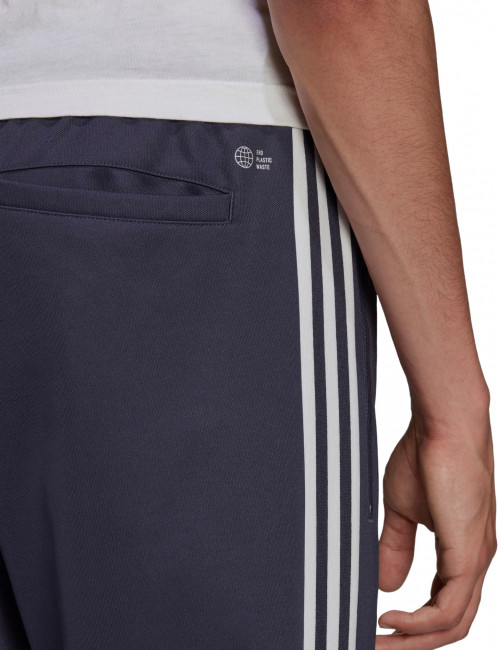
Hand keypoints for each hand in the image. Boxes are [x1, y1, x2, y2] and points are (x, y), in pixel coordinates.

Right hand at [376, 406, 495, 648]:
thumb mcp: (403, 510)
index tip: (379, 627)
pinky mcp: (468, 554)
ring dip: (413, 639)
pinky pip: (447, 608)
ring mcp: (475, 560)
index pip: (445, 605)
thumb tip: (385, 585)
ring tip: (378, 639)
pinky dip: (418, 622)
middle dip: (412, 643)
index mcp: (462, 551)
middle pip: (451, 625)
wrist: (444, 425)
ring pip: (452, 624)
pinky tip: (390, 618)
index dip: (414, 624)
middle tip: (375, 646)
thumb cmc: (425, 456)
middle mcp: (474, 562)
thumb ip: (396, 547)